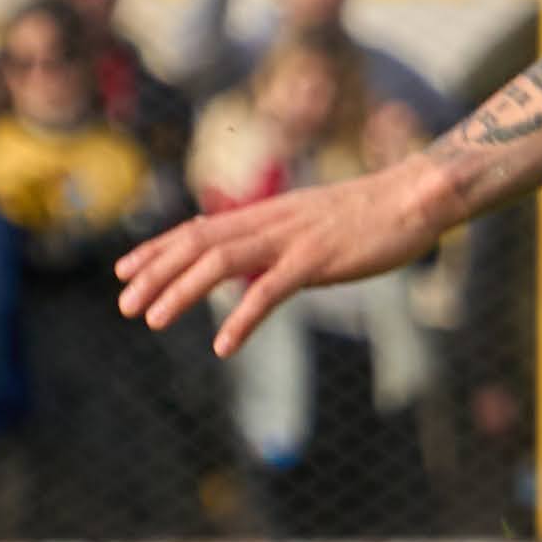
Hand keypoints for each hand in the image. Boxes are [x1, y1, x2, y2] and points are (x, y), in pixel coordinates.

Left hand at [114, 161, 448, 352]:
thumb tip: (248, 269)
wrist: (416, 196)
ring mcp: (293, 240)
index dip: (156, 249)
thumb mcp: (313, 224)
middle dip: (154, 272)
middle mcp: (271, 222)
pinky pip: (271, 291)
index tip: (124, 271)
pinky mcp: (319, 260)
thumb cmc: (373, 215)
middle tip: (124, 304)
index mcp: (268, 214)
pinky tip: (225, 344)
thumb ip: (277, 242)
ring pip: (221, 261)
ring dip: (180, 290)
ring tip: (153, 320)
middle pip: (197, 242)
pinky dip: (243, 318)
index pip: (198, 229)